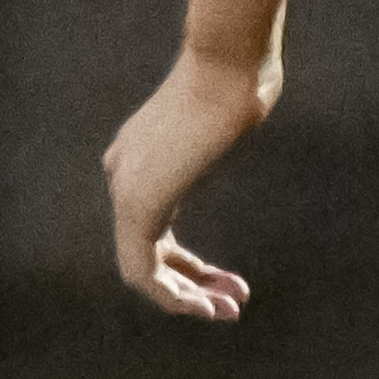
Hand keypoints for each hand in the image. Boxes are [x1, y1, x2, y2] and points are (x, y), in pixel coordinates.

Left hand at [104, 40, 274, 322]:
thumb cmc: (244, 74)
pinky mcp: (137, 204)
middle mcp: (122, 174)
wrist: (228, 63)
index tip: (230, 281)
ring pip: (140, 269)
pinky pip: (140, 271)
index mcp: (139, 153)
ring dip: (183, 300)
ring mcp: (125, 189)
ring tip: (226, 314)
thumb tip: (255, 89)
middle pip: (146, 250)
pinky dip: (172, 297)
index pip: (153, 225)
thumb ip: (228, 116)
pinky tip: (206, 307)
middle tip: (231, 306)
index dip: (188, 264)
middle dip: (188, 286)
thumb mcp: (234, 104)